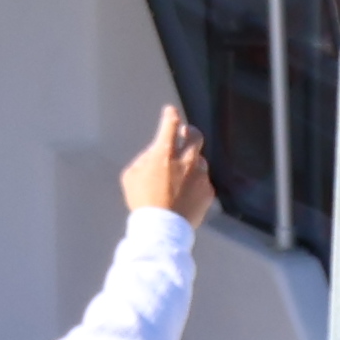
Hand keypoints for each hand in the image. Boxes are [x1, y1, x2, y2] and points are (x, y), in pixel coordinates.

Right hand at [120, 104, 216, 222]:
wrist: (162, 228)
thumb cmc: (142, 200)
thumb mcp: (131, 175)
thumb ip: (144, 159)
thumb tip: (154, 153)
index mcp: (164, 153)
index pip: (170, 124)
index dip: (170, 115)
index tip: (170, 112)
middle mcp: (185, 160)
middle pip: (195, 135)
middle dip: (190, 131)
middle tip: (185, 133)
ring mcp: (199, 176)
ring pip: (199, 161)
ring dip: (191, 163)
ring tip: (181, 177)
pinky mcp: (208, 191)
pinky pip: (203, 182)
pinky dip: (195, 184)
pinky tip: (186, 194)